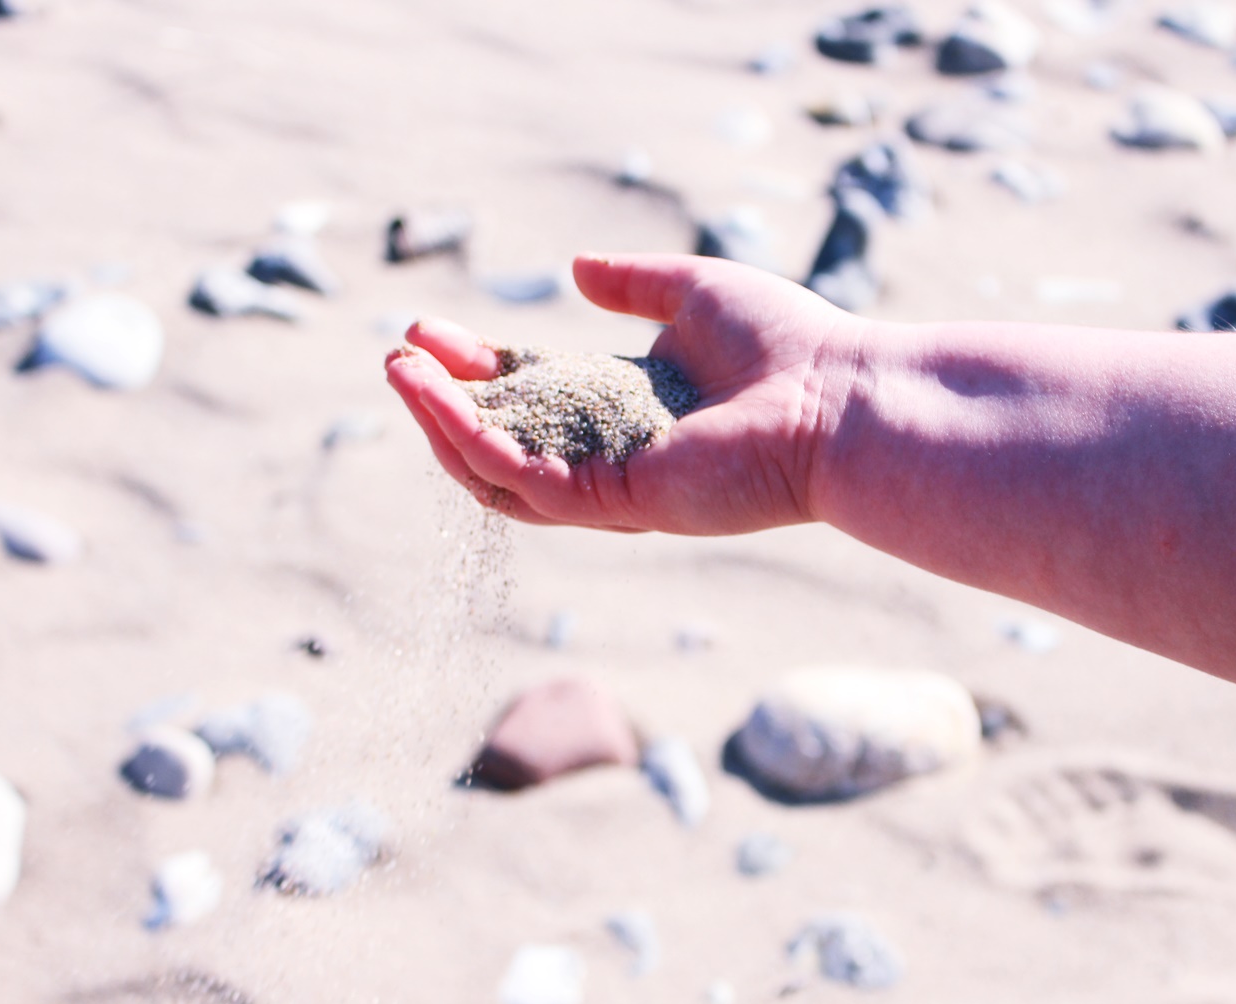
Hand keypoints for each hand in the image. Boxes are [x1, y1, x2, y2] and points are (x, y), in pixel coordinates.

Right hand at [386, 253, 861, 533]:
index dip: (478, 366)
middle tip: (399, 354)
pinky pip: (519, 478)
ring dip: (439, 423)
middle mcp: (614, 454)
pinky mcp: (613, 503)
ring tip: (397, 371)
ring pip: (497, 471)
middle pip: (505, 437)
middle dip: (444, 399)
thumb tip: (575, 269)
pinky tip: (429, 394)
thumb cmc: (787, 345)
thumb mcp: (693, 291)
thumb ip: (634, 283)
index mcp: (630, 409)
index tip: (432, 331)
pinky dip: (467, 438)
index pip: (534, 394)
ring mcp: (610, 487)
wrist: (838, 399)